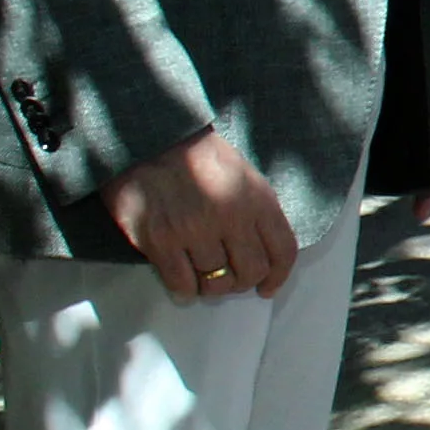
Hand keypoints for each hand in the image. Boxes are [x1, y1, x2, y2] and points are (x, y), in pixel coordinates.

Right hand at [105, 128, 299, 303]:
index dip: (278, 276)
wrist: (147, 139)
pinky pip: (182, 285)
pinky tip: (183, 281)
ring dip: (211, 287)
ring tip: (203, 276)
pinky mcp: (160, 241)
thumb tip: (265, 254)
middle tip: (229, 279)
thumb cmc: (197, 157)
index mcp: (256, 198)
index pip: (282, 250)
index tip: (267, 287)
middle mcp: (229, 216)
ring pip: (216, 283)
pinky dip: (185, 290)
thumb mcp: (242, 174)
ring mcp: (194, 230)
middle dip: (242, 283)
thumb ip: (258, 211)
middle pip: (251, 272)